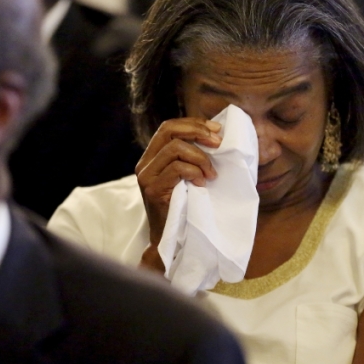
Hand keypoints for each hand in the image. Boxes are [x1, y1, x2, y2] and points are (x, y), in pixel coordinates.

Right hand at [135, 118, 221, 271]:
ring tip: (211, 174)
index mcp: (152, 157)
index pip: (169, 126)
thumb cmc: (185, 207)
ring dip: (200, 158)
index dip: (193, 123)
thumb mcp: (187, 176)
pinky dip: (195, 172)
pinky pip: (177, 169)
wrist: (171, 239)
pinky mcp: (153, 189)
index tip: (216, 129)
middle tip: (218, 143)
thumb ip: (191, 156)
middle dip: (197, 131)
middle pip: (169, 130)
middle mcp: (145, 163)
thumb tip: (216, 135)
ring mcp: (146, 176)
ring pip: (175, 148)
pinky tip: (202, 184)